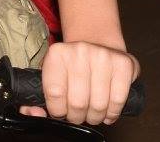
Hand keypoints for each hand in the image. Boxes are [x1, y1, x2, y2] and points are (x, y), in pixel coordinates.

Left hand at [19, 41, 139, 124]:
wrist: (97, 42)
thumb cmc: (72, 66)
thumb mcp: (51, 74)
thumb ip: (36, 97)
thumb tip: (35, 114)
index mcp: (57, 54)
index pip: (54, 94)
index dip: (58, 111)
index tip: (61, 112)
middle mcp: (79, 51)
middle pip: (77, 103)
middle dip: (77, 117)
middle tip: (78, 116)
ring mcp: (103, 56)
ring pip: (98, 105)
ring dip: (95, 117)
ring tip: (92, 114)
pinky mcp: (123, 64)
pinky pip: (118, 100)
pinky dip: (112, 113)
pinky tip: (107, 112)